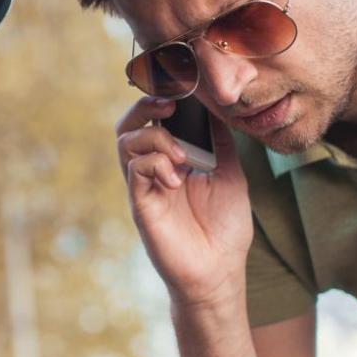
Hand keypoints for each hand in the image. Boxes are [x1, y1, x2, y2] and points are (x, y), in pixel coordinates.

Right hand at [113, 96, 253, 307]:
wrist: (220, 272)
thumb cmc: (225, 228)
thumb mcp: (229, 173)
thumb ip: (219, 141)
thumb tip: (216, 105)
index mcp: (172, 160)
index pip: (154, 118)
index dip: (160, 96)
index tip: (181, 85)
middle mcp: (153, 170)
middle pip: (130, 124)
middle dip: (145, 105)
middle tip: (169, 105)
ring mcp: (144, 187)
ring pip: (126, 141)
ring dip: (155, 138)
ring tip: (181, 157)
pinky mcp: (141, 205)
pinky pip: (134, 170)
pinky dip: (155, 163)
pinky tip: (177, 179)